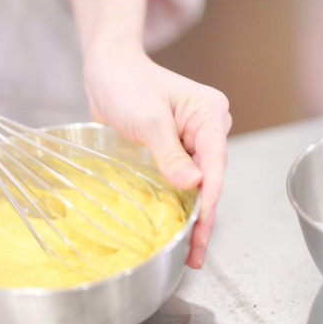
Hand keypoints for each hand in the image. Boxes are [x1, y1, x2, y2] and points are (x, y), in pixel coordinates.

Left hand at [83, 43, 231, 268]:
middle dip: (204, 214)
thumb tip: (193, 185)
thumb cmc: (126, 84)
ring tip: (189, 250)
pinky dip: (181, 203)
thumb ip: (170, 153)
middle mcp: (207, 128)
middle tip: (195, 251)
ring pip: (198, 184)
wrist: (106, 72)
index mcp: (210, 113)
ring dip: (194, 214)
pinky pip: (182, 180)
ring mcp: (192, 140)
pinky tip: (180, 227)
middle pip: (211, 178)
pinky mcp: (176, 150)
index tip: (202, 226)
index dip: (210, 197)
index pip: (216, 161)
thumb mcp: (148, 119)